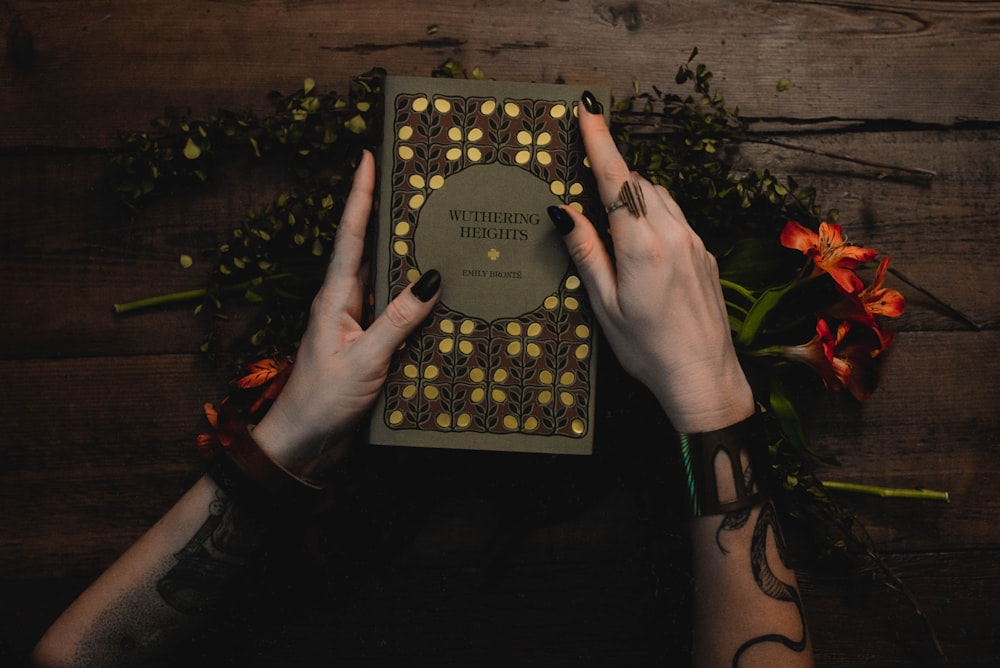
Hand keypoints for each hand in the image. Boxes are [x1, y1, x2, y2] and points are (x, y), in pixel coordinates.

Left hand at [252, 150, 440, 477]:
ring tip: (433, 226)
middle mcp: (345, 303)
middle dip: (386, 213)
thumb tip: (430, 280)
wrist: (302, 443)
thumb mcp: (364, 358)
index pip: (351, 235)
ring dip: (404, 254)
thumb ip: (397, 320)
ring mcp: (356, 324)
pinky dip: (413, 297)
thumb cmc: (322, 400)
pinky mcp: (367, 345)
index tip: (368, 156)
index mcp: (335, 297)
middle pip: (368, 248)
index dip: (359, 195)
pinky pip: (395, 311)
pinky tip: (437, 295)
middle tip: (412, 182)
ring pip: (385, 279)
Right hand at [550, 95, 752, 432]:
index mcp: (643, 246)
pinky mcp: (706, 256)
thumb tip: (564, 212)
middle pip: (639, 184)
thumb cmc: (649, 350)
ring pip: (661, 198)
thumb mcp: (605, 306)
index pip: (617, 180)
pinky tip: (641, 244)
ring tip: (611, 217)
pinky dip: (654, 215)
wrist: (705, 379)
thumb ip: (587, 254)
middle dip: (613, 173)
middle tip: (586, 179)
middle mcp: (675, 235)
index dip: (600, 142)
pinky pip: (676, 218)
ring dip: (635, 194)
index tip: (588, 111)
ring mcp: (695, 243)